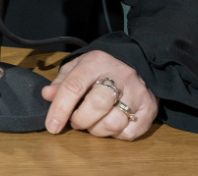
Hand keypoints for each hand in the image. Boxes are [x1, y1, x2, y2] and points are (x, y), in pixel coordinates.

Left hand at [42, 50, 157, 139]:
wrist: (138, 63)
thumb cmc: (101, 69)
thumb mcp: (78, 67)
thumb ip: (62, 82)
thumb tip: (47, 95)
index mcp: (95, 63)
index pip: (74, 87)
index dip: (60, 108)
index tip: (52, 126)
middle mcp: (119, 76)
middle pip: (97, 105)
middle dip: (80, 120)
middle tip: (75, 122)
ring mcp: (137, 93)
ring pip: (114, 122)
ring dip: (97, 130)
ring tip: (92, 123)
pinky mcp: (150, 109)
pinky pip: (130, 133)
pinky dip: (115, 135)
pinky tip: (110, 125)